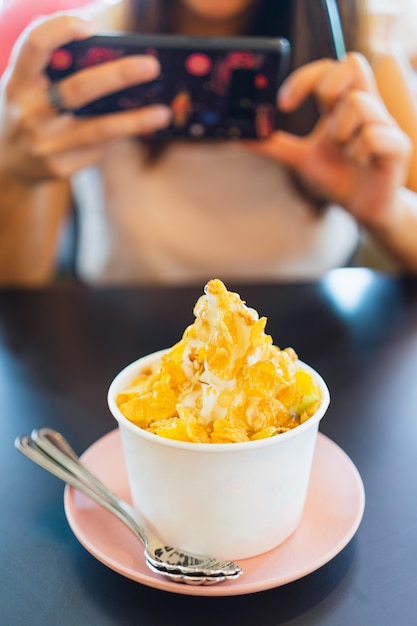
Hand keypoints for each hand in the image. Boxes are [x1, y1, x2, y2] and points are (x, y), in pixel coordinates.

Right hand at [0, 13, 171, 181]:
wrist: (9, 163)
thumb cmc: (32, 110)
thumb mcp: (30, 85)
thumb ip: (59, 67)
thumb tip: (118, 54)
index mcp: (18, 81)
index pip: (35, 46)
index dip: (61, 29)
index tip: (91, 23)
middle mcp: (28, 113)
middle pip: (77, 89)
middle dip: (117, 76)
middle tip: (151, 65)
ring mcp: (43, 144)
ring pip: (97, 129)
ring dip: (134, 121)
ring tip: (164, 113)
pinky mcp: (59, 168)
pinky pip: (97, 150)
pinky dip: (118, 137)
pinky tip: (136, 130)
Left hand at [249, 53, 411, 227]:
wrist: (364, 208)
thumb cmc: (338, 177)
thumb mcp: (301, 159)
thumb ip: (274, 146)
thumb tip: (241, 137)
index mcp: (342, 105)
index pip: (329, 67)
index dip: (304, 78)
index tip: (283, 103)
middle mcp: (366, 107)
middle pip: (353, 63)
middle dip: (327, 90)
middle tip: (321, 121)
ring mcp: (384, 124)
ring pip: (358, 104)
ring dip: (339, 133)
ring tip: (344, 153)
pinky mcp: (397, 145)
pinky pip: (373, 136)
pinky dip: (358, 153)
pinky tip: (360, 164)